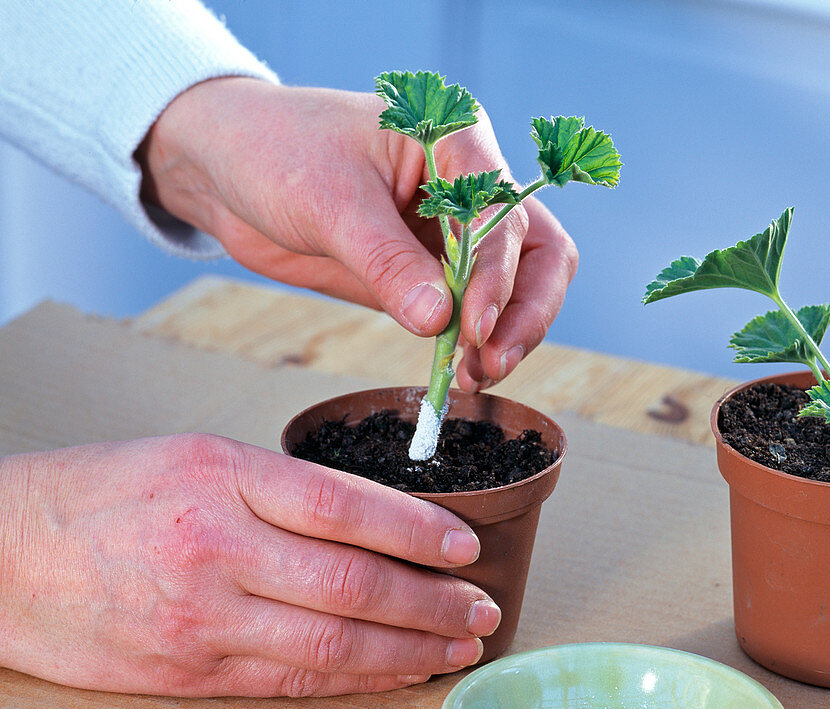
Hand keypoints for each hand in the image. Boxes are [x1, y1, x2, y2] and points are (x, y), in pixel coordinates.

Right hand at [0, 434, 496, 695]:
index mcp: (220, 477)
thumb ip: (281, 487)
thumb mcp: (195, 457)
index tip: (465, 542)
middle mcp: (216, 548)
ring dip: (407, 649)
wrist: (3, 556)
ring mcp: (202, 618)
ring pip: (330, 643)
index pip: (344, 505)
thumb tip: (378, 518)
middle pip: (351, 583)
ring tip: (457, 646)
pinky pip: (290, 680)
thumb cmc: (102, 495)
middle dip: (432, 600)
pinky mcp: (189, 671)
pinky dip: (354, 679)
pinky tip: (396, 673)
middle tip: (483, 606)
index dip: (417, 529)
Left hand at [138, 77, 578, 389]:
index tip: (472, 327)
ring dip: (504, 335)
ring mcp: (452, 232)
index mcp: (456, 143)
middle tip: (491, 361)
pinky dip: (469, 345)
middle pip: (537, 254)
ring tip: (471, 376)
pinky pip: (468, 312)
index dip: (496, 276)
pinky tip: (454, 371)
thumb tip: (440, 320)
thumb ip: (388, 262)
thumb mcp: (330, 203)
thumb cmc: (274, 152)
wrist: (223, 169)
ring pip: (515, 288)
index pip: (504, 216)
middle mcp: (468, 185)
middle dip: (523, 312)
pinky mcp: (427, 272)